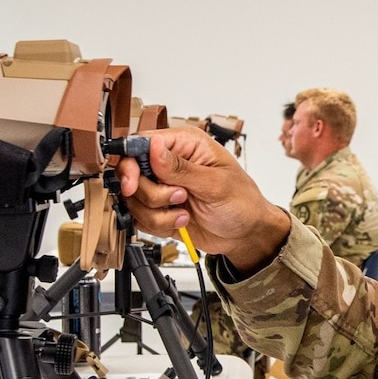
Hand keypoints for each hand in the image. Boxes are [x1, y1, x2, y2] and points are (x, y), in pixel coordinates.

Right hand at [117, 128, 291, 270]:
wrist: (246, 235)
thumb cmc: (242, 203)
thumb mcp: (215, 183)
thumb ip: (181, 168)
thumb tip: (153, 148)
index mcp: (185, 145)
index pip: (141, 143)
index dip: (131, 164)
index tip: (133, 184)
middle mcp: (169, 164)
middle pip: (132, 173)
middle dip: (151, 193)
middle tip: (178, 198)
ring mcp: (163, 188)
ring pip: (134, 200)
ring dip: (158, 212)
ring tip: (185, 212)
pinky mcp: (160, 210)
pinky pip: (141, 219)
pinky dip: (159, 225)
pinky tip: (182, 221)